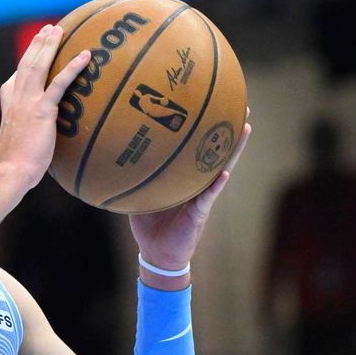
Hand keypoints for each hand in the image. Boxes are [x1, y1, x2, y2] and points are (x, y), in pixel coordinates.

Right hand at [0, 24, 90, 189]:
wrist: (10, 171)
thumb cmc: (16, 165)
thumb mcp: (20, 143)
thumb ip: (31, 133)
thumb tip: (43, 140)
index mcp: (9, 105)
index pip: (16, 79)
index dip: (26, 63)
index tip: (33, 52)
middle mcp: (16, 98)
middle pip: (27, 64)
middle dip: (37, 44)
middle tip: (49, 29)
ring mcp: (27, 102)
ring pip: (39, 66)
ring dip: (49, 45)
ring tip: (59, 29)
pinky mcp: (41, 110)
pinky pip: (59, 83)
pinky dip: (72, 67)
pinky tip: (85, 55)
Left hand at [130, 116, 251, 270]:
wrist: (157, 252)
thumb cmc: (148, 223)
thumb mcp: (137, 194)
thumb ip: (131, 176)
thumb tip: (111, 155)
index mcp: (183, 176)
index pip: (195, 147)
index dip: (204, 127)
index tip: (211, 102)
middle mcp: (197, 182)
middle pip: (216, 150)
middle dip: (229, 128)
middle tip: (240, 104)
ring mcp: (203, 195)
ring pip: (221, 167)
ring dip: (233, 149)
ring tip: (244, 127)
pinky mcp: (200, 211)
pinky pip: (210, 195)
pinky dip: (216, 184)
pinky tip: (225, 171)